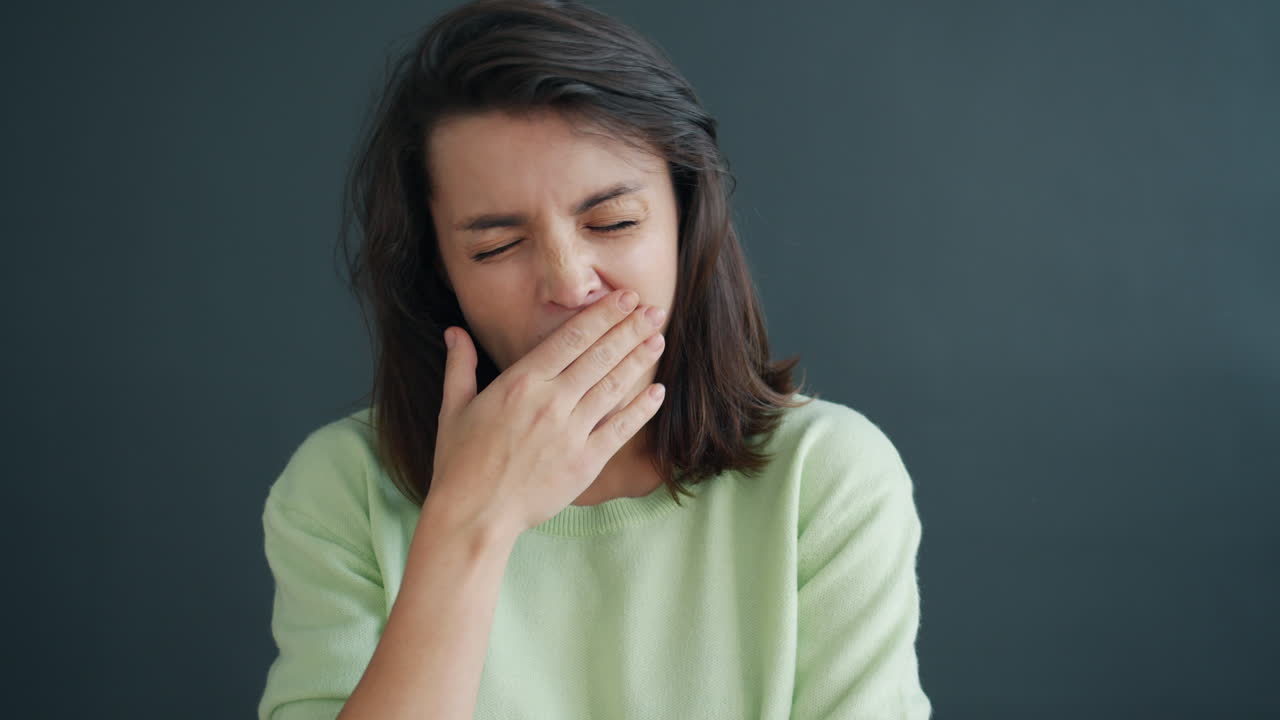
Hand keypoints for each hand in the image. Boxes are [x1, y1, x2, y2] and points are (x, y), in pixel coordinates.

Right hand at [426, 289, 667, 538]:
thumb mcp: (453, 407)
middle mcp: (550, 402)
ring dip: (639, 360)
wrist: (474, 515)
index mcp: (520, 383)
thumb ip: (460, 365)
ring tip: (658, 338)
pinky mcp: (585, 462)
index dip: (602, 315)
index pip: (571, 338)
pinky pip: (620, 429)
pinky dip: (641, 409)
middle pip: (600, 356)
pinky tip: (657, 391)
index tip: (624, 298)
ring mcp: (570, 433)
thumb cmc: (460, 462)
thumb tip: (454, 330)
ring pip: (613, 386)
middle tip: (654, 309)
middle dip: (630, 329)